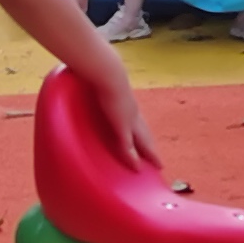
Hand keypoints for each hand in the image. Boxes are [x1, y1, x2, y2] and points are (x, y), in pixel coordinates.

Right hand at [89, 51, 154, 168]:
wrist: (107, 74)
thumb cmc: (101, 74)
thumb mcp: (99, 83)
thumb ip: (96, 88)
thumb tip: (84, 86)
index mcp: (128, 104)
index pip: (138, 122)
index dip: (143, 133)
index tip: (147, 141)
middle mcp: (133, 114)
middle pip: (146, 134)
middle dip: (151, 147)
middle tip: (158, 160)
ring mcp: (130, 121)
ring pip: (143, 143)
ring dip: (149, 154)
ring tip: (156, 165)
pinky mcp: (123, 127)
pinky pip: (129, 147)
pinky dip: (133, 158)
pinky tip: (137, 168)